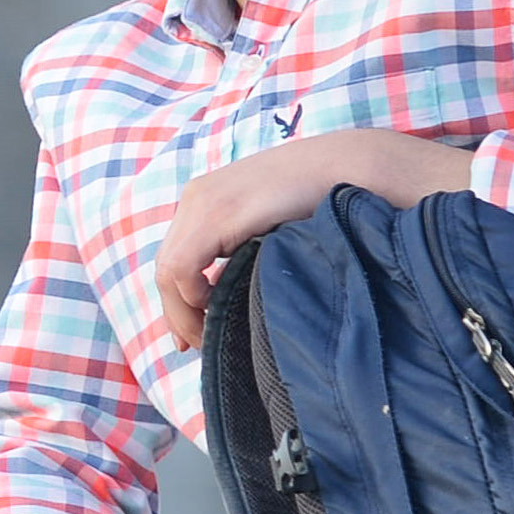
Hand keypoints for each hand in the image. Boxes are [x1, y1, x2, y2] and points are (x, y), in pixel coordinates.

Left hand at [150, 130, 481, 349]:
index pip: (175, 260)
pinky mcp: (217, 214)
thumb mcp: (269, 229)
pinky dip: (193, 294)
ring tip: (211, 337)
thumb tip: (228, 298)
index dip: (178, 303)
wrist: (347, 167)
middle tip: (197, 346)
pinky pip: (182, 266)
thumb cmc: (319, 201)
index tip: (192, 337)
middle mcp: (196, 199)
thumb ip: (244, 253)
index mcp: (205, 200)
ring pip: (168, 271)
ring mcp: (203, 204)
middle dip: (178, 314)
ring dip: (185, 312)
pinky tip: (219, 306)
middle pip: (166, 268)